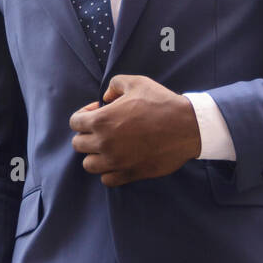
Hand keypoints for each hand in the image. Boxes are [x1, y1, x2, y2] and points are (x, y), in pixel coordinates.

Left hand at [69, 74, 200, 186]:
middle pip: (78, 144)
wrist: (188, 126)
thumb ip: (114, 85)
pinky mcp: (129, 173)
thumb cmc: (161, 103)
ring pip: (89, 164)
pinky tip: (118, 161)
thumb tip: (104, 98)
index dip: (83, 116)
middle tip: (104, 130)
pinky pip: (107, 179)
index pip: (74, 123)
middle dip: (87, 135)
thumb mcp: (136, 82)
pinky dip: (108, 172)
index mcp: (101, 120)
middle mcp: (104, 142)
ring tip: (108, 148)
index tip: (98, 113)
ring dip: (95, 156)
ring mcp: (116, 161)